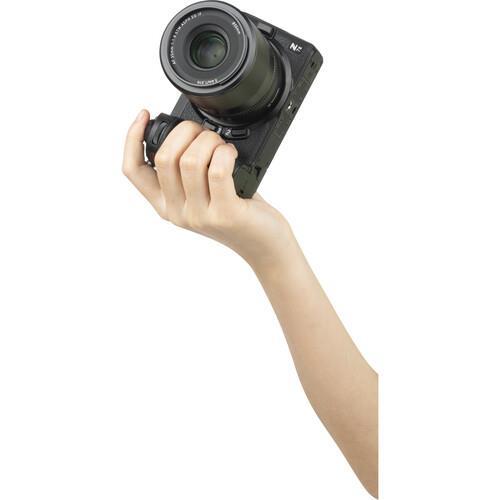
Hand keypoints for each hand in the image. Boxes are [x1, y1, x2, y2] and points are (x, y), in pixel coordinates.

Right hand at [122, 109, 294, 268]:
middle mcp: (177, 212)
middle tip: (204, 132)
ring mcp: (199, 216)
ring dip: (209, 141)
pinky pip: (217, 171)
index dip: (132, 138)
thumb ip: (187, 174)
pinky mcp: (225, 214)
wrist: (264, 245)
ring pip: (190, 161)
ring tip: (222, 146)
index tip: (145, 115)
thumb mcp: (202, 196)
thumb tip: (185, 132)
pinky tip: (232, 155)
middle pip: (164, 157)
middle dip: (185, 131)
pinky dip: (225, 153)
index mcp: (165, 205)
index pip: (133, 171)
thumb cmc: (236, 215)